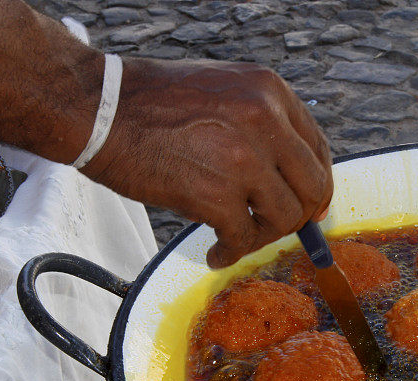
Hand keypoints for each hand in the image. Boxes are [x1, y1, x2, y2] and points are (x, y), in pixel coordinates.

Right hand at [82, 58, 332, 267]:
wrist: (99, 107)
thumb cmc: (153, 102)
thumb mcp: (225, 92)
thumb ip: (262, 125)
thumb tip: (289, 174)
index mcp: (271, 92)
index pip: (318, 149)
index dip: (317, 184)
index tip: (310, 205)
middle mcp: (266, 121)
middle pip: (313, 187)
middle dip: (300, 216)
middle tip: (277, 229)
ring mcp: (244, 158)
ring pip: (285, 217)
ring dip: (263, 237)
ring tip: (237, 239)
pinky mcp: (216, 194)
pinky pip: (243, 238)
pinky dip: (231, 252)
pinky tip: (216, 252)